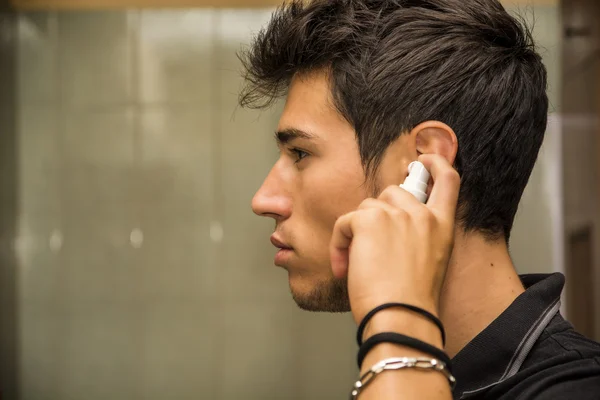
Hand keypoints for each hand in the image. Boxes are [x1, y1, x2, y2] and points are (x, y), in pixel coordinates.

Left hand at [330, 154, 459, 325]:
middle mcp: (423, 215)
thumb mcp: (429, 263)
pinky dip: (339, 243)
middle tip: (369, 246)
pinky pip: (346, 221)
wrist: (402, 318)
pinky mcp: (370, 219)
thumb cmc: (410, 303)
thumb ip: (416, 238)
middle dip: (375, 214)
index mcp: (442, 226)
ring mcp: (397, 214)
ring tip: (356, 265)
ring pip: (366, 207)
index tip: (422, 159)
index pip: (448, 180)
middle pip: (391, 193)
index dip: (435, 163)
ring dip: (356, 232)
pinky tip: (344, 268)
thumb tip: (387, 228)